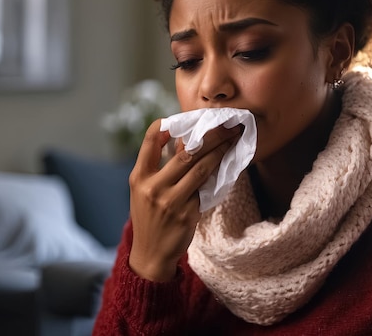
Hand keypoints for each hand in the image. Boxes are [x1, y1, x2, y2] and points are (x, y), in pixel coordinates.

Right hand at [128, 119, 241, 281]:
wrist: (150, 254)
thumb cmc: (149, 216)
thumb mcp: (144, 190)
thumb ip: (159, 167)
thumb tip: (186, 141)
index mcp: (139, 176)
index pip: (150, 141)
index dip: (167, 125)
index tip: (184, 117)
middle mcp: (153, 187)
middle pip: (185, 153)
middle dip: (210, 136)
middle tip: (227, 125)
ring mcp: (170, 201)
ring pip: (200, 169)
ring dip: (219, 152)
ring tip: (232, 140)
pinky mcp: (187, 214)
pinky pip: (205, 189)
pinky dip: (217, 175)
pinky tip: (227, 164)